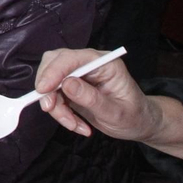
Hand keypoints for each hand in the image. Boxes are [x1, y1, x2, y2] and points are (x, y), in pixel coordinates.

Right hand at [35, 48, 162, 140]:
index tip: (43, 90)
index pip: (71, 58)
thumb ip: (92, 98)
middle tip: (50, 108)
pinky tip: (77, 124)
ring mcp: (78, 75)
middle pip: (54, 63)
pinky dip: (60, 112)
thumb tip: (67, 84)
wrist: (138, 124)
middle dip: (48, 87)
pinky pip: (54, 95)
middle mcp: (89, 64)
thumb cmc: (134, 117)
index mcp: (104, 63)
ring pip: (50, 82)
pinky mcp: (71, 87)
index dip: (54, 71)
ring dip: (55, 106)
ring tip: (74, 125)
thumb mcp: (116, 113)